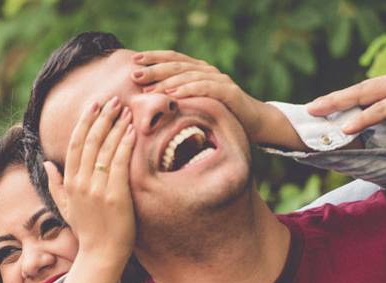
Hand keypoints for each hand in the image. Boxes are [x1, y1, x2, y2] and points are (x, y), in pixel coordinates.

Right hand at [44, 96, 135, 263]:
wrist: (101, 255)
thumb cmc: (87, 231)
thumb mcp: (65, 207)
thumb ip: (55, 185)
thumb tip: (46, 164)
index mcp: (69, 183)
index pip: (75, 144)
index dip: (85, 122)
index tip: (94, 105)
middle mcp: (81, 183)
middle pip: (90, 141)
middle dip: (102, 117)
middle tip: (113, 100)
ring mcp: (98, 189)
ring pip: (106, 149)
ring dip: (116, 126)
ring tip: (125, 110)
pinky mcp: (115, 196)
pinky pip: (120, 164)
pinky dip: (125, 145)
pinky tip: (132, 130)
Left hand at [130, 50, 275, 143]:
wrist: (251, 123)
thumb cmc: (217, 114)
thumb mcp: (193, 104)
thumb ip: (175, 98)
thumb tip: (146, 99)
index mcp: (196, 70)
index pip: (172, 58)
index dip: (153, 57)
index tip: (134, 60)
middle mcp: (206, 70)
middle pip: (177, 65)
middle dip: (154, 69)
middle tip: (135, 75)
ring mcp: (218, 79)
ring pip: (189, 75)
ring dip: (167, 81)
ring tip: (150, 88)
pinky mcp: (228, 91)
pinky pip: (206, 88)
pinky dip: (189, 89)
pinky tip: (174, 94)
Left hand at [307, 69, 385, 135]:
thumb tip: (368, 130)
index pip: (363, 90)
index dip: (340, 99)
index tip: (319, 107)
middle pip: (358, 89)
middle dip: (332, 99)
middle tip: (309, 109)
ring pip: (366, 95)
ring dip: (339, 104)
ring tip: (318, 113)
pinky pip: (383, 110)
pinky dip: (363, 118)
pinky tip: (346, 127)